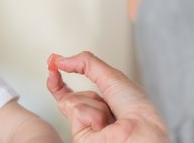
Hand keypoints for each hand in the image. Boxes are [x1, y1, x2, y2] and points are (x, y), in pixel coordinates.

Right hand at [46, 52, 168, 142]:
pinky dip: (91, 113)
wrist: (142, 131)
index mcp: (102, 106)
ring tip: (109, 115)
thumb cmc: (138, 110)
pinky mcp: (79, 137)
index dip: (60, 81)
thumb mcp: (112, 77)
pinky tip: (103, 124)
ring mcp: (85, 128)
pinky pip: (76, 112)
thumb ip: (86, 63)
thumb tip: (61, 59)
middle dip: (57, 82)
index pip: (74, 94)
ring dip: (91, 102)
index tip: (53, 65)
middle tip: (52, 67)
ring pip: (71, 101)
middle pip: (66, 98)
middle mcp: (92, 117)